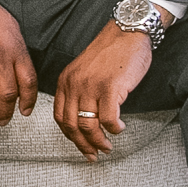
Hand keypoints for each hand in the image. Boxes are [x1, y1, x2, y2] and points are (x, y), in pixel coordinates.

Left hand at [55, 18, 157, 159]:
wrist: (127, 31)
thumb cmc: (111, 52)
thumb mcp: (84, 70)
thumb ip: (79, 91)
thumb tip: (83, 120)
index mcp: (66, 81)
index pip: (60, 117)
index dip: (70, 137)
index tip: (80, 147)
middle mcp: (75, 84)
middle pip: (72, 126)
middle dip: (83, 145)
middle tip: (94, 155)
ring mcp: (91, 86)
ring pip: (89, 126)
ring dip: (99, 141)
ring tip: (108, 147)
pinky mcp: (110, 87)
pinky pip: (108, 118)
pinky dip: (114, 128)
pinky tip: (120, 128)